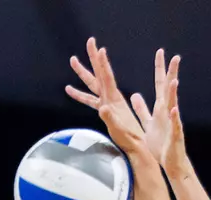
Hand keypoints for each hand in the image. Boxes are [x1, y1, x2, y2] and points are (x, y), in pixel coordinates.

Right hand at [65, 38, 148, 160]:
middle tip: (89, 41)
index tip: (100, 48)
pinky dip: (81, 94)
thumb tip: (103, 108)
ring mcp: (107, 104)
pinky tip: (74, 90)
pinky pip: (90, 100)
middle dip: (93, 58)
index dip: (103, 63)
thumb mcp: (119, 129)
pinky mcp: (105, 111)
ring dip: (83, 72)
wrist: (136, 146)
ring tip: (73, 61)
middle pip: (99, 74)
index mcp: (114, 99)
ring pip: (92, 84)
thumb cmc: (129, 139)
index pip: (107, 77)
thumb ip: (110, 117)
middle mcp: (110, 98)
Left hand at [131, 50, 188, 177]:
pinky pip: (174, 125)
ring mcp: (172, 122)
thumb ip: (142, 109)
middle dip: (171, 74)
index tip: (161, 52)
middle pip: (169, 89)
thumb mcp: (147, 123)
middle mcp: (167, 112)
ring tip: (174, 81)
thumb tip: (135, 96)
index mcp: (160, 108)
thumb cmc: (160, 144)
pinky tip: (173, 109)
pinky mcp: (174, 135)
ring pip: (173, 105)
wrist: (169, 163)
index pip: (160, 84)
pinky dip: (174, 117)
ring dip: (173, 94)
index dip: (160, 69)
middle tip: (175, 57)